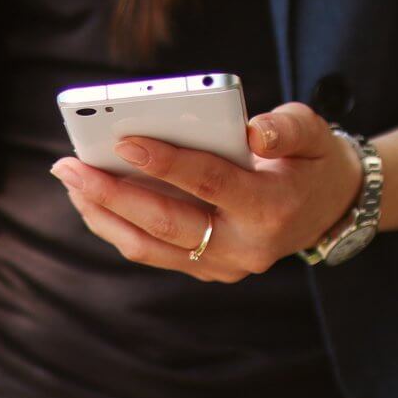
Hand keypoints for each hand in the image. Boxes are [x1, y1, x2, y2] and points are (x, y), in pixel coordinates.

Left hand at [50, 102, 362, 282]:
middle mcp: (245, 246)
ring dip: (102, 213)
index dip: (166, 162)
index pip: (210, 183)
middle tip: (68, 165)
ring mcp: (223, 265)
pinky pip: (152, 251)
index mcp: (271, 207)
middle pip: (165, 222)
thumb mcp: (314, 132)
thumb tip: (251, 129)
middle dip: (111, 193)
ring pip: (149, 246)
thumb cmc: (311, 158)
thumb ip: (286, 127)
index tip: (122, 140)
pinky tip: (90, 198)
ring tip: (70, 181)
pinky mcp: (206, 270)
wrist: (330, 208)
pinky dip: (116, 225)